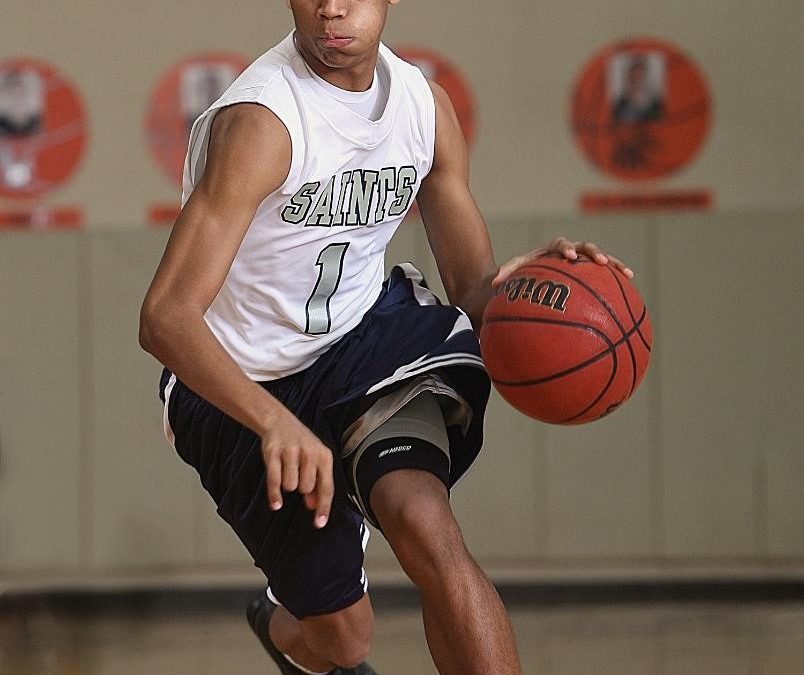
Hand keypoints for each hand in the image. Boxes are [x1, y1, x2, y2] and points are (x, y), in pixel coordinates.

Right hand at [260, 407, 333, 528]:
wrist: (279, 420)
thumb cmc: (301, 443)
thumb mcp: (315, 459)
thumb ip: (318, 482)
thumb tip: (315, 505)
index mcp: (324, 456)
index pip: (326, 486)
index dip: (323, 507)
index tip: (319, 523)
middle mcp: (309, 453)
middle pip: (307, 488)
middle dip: (302, 490)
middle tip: (299, 477)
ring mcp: (290, 452)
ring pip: (291, 486)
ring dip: (288, 486)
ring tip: (288, 471)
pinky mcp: (273, 453)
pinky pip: (274, 481)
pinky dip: (274, 495)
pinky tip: (276, 504)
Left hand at [492, 235, 633, 285]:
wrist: (529, 277)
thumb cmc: (520, 276)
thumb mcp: (512, 274)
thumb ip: (505, 274)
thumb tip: (493, 283)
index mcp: (551, 250)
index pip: (559, 244)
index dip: (565, 248)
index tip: (567, 256)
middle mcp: (569, 252)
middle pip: (584, 247)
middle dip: (593, 253)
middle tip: (601, 262)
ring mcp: (581, 262)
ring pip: (600, 259)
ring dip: (613, 264)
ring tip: (627, 273)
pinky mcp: (590, 272)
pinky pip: (605, 275)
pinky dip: (617, 278)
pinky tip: (631, 286)